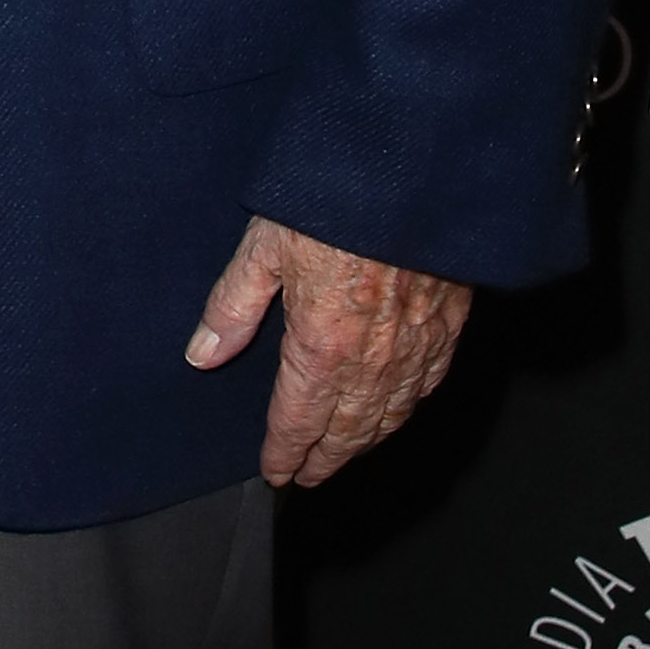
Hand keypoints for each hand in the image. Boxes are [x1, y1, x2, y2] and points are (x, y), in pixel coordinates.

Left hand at [185, 215, 469, 488]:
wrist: (410, 172)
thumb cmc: (332, 199)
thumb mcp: (265, 245)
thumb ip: (233, 304)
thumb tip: (201, 355)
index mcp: (322, 345)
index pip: (298, 419)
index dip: (284, 450)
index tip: (275, 470)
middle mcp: (372, 360)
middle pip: (346, 429)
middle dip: (324, 458)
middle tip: (308, 477)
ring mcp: (415, 347)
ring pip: (389, 416)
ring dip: (364, 442)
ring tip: (344, 454)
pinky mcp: (448, 326)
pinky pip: (426, 387)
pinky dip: (406, 411)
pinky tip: (397, 412)